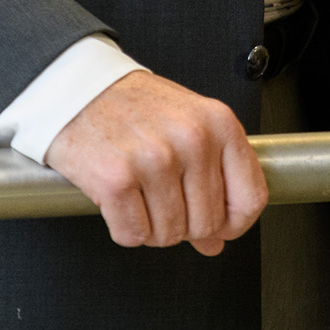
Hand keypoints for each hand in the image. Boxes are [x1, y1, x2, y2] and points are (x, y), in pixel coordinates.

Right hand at [43, 71, 266, 252]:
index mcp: (220, 123)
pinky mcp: (117, 179)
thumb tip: (218, 239)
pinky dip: (124, 228)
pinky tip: (120, 202)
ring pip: (169, 235)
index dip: (234, 225)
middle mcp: (193, 139)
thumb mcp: (188, 127)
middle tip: (163, 201)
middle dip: (184, 226)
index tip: (220, 228)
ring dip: (152, 228)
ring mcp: (155, 159)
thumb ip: (212, 178)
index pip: (251, 198)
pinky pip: (133, 235)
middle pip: (207, 224)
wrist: (79, 89)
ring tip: (139, 195)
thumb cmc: (135, 107)